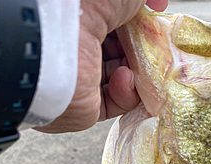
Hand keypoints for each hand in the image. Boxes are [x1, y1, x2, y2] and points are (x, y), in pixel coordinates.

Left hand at [36, 0, 167, 133]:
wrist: (52, 45)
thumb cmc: (73, 11)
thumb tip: (158, 2)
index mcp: (79, 20)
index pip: (113, 24)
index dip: (135, 23)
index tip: (151, 21)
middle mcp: (77, 47)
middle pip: (118, 51)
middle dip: (140, 49)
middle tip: (152, 45)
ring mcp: (81, 77)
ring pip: (120, 77)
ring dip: (136, 70)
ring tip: (139, 62)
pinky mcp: (85, 106)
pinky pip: (115, 103)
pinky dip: (128, 93)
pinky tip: (126, 78)